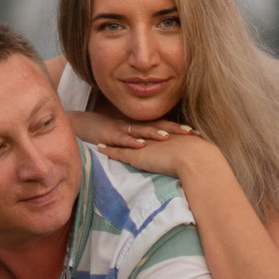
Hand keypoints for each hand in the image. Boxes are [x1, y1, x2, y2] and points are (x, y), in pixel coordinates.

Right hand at [78, 108, 197, 163]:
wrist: (81, 125)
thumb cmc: (107, 134)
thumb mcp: (129, 138)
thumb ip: (144, 143)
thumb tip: (164, 153)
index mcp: (141, 127)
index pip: (164, 126)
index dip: (179, 129)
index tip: (197, 133)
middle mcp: (134, 126)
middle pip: (157, 126)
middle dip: (174, 129)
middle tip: (191, 132)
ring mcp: (122, 130)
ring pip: (141, 130)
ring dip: (154, 133)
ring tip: (167, 136)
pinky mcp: (110, 135)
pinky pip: (122, 139)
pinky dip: (132, 141)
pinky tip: (141, 145)